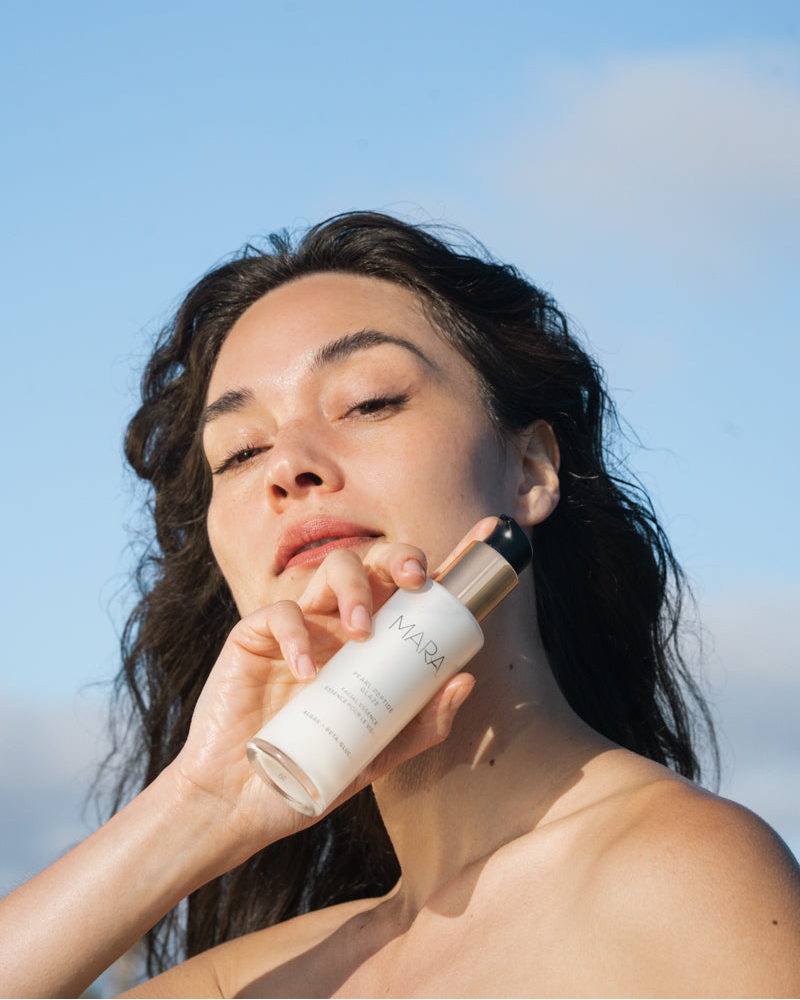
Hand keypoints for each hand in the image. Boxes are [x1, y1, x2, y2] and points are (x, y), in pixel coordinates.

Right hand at [169, 537, 478, 859]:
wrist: (244, 802)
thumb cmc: (313, 772)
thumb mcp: (379, 754)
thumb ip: (421, 724)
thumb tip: (466, 681)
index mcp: (374, 645)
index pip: (411, 592)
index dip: (445, 561)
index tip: (484, 536)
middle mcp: (338, 625)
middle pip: (373, 563)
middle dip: (398, 557)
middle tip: (414, 582)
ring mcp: (299, 628)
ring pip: (330, 569)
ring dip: (354, 590)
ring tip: (360, 633)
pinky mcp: (255, 637)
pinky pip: (280, 614)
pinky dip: (296, 635)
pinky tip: (307, 674)